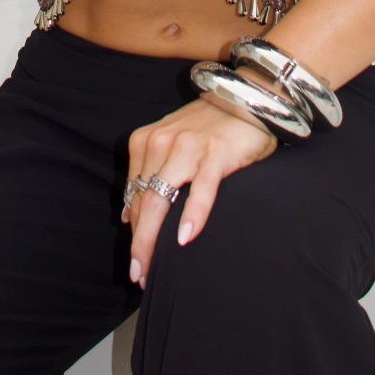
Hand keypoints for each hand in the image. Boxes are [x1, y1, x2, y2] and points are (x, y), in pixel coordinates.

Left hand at [124, 96, 276, 286]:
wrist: (246, 99)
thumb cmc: (209, 128)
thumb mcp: (169, 144)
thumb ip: (149, 173)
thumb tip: (128, 215)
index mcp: (146, 141)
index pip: (134, 196)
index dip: (133, 232)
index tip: (135, 263)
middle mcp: (161, 143)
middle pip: (143, 202)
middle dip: (139, 243)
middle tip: (139, 276)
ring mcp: (188, 148)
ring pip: (162, 200)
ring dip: (155, 239)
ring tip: (154, 269)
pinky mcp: (215, 153)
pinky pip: (201, 190)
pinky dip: (193, 214)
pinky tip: (185, 238)